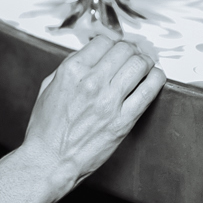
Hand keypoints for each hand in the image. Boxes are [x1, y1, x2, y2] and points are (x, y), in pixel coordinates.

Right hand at [21, 31, 164, 190]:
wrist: (49, 161)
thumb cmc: (46, 129)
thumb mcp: (48, 87)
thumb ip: (69, 67)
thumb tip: (89, 55)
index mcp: (71, 71)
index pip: (104, 42)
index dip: (112, 44)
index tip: (115, 50)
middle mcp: (92, 82)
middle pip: (125, 49)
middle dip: (131, 50)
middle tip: (133, 56)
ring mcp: (109, 102)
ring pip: (139, 64)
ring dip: (145, 61)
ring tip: (145, 66)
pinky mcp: (123, 120)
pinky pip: (148, 91)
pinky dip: (157, 79)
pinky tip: (155, 78)